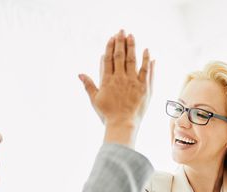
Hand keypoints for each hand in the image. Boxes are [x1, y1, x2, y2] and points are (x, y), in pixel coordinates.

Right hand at [79, 29, 153, 146]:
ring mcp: (132, 82)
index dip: (110, 47)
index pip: (108, 59)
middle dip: (120, 42)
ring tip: (132, 36)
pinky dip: (147, 60)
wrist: (122, 125)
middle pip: (120, 56)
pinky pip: (146, 70)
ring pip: (132, 60)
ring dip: (132, 46)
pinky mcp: (144, 87)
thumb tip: (80, 74)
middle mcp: (120, 78)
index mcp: (107, 80)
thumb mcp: (94, 100)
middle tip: (122, 31)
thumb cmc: (107, 115)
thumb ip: (88, 85)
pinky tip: (147, 51)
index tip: (112, 38)